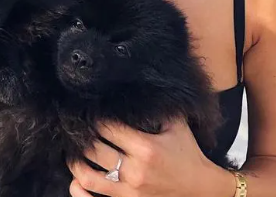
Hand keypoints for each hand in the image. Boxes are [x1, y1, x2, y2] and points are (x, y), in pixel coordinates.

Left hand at [68, 119, 236, 196]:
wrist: (202, 190)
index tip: (89, 111)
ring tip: (73, 152)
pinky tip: (77, 180)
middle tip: (75, 128)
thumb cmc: (188, 155)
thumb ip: (159, 109)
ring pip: (87, 176)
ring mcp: (128, 191)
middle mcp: (134, 170)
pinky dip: (79, 190)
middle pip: (93, 149)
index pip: (108, 128)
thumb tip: (140, 89)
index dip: (95, 117)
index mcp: (146, 147)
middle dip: (81, 136)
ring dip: (75, 163)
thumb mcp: (178, 127)